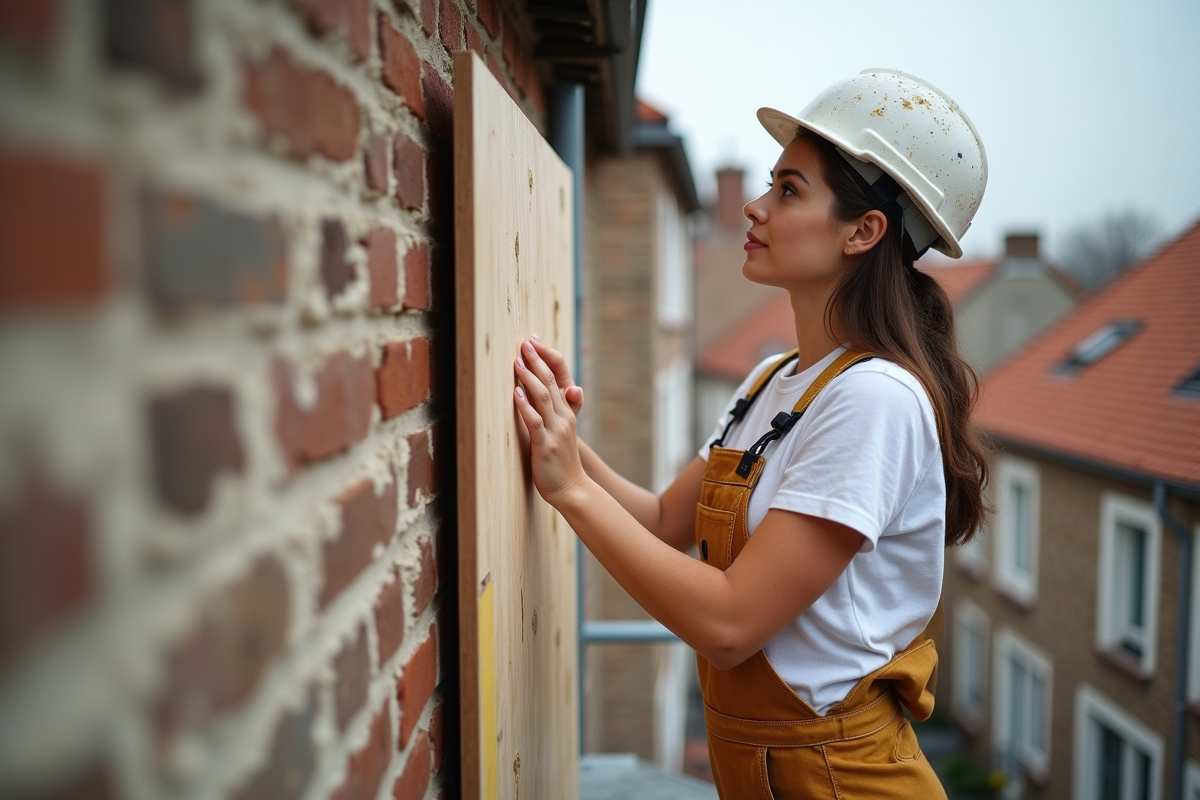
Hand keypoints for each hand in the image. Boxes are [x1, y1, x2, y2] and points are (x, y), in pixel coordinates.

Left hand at [514, 337, 585, 505]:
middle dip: (537, 361)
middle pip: (551, 382)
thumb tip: (543, 394)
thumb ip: (554, 413)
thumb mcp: (561, 433)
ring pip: (543, 397)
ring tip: (517, 361)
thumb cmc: (561, 463)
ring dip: (529, 377)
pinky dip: (525, 406)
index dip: (545, 360)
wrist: (572, 489)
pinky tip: (515, 393)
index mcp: (566, 413)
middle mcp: (563, 417)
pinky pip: (535, 421)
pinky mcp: (546, 445)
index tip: (533, 343)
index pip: (557, 379)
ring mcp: (556, 430)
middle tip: (525, 343)